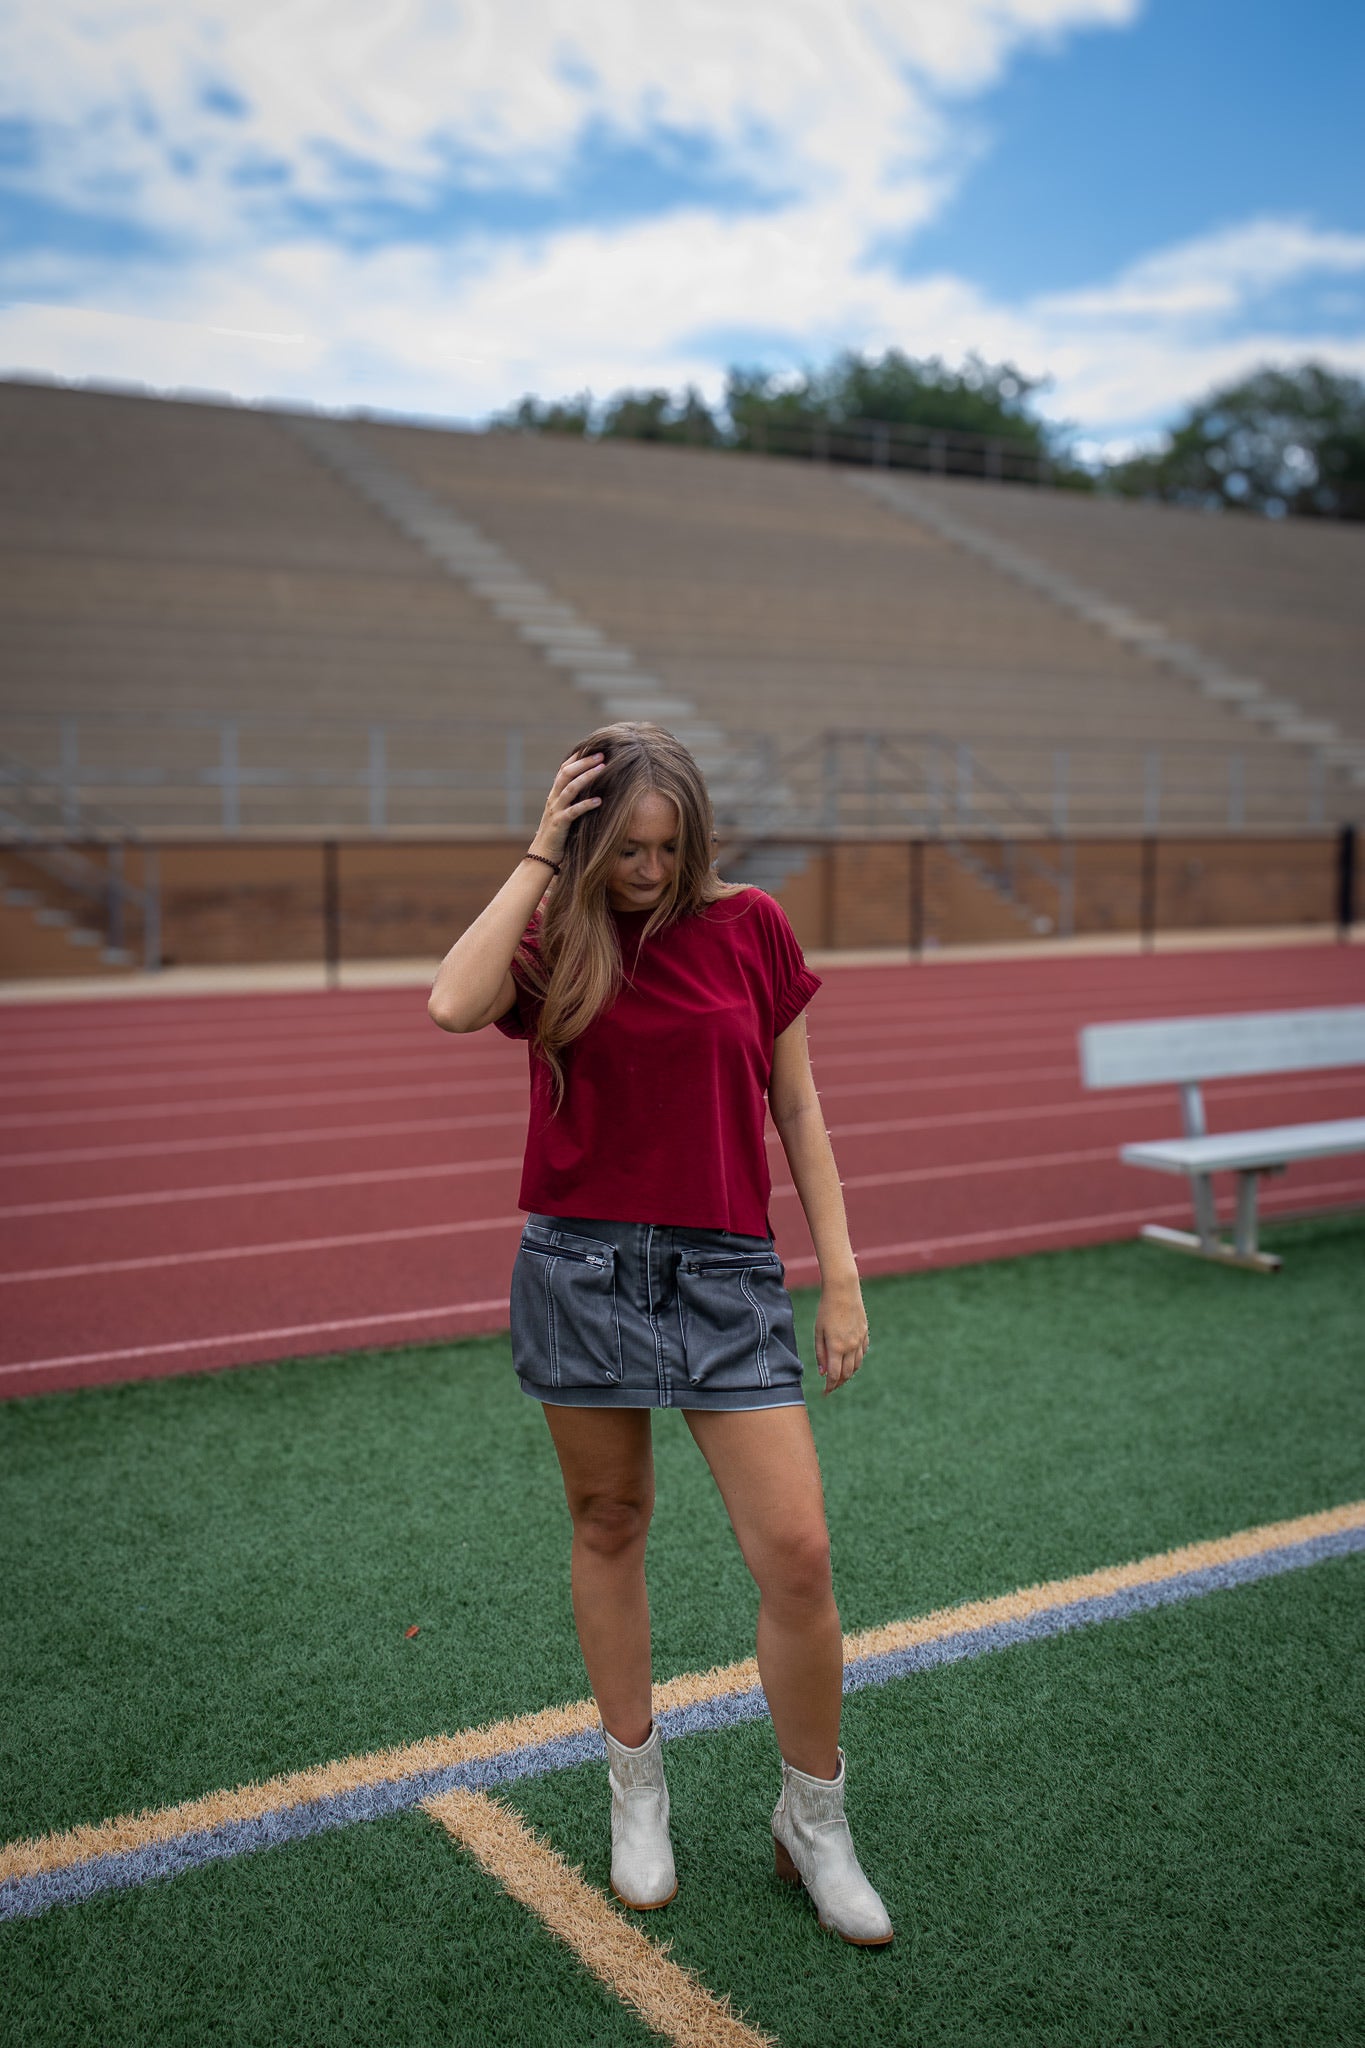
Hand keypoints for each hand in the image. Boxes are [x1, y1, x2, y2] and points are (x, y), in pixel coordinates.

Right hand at [530, 751, 606, 865]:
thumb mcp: (564, 811)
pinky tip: (599, 801)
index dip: (577, 757)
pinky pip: (573, 812)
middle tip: (602, 755)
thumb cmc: (559, 834)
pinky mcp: (560, 824)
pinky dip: (586, 805)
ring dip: (587, 777)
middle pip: (566, 773)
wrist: (543, 855)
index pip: (564, 769)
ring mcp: (555, 810)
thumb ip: (573, 799)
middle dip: (584, 762)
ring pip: (570, 788)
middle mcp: (553, 799)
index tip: (593, 747)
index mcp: (554, 794)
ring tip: (603, 769)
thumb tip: (592, 787)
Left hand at [814, 1276, 868, 1395]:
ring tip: (839, 1377)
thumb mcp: (818, 1331)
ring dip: (848, 1374)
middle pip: (847, 1373)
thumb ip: (820, 1353)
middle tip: (830, 1387)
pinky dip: (856, 1361)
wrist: (843, 1290)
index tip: (824, 1393)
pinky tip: (850, 1361)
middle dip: (839, 1383)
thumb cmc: (826, 1309)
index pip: (835, 1375)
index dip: (830, 1387)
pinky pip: (862, 1353)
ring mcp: (860, 1340)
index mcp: (837, 1347)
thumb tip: (823, 1372)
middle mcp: (851, 1346)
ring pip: (857, 1365)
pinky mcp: (865, 1333)